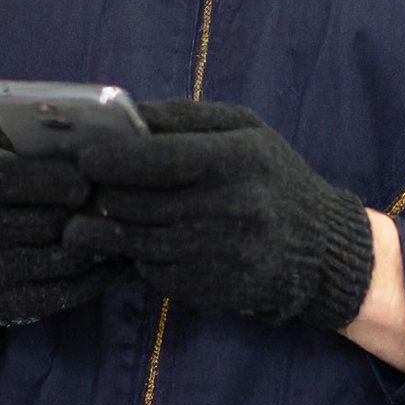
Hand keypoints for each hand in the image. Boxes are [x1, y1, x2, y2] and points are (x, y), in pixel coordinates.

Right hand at [0, 124, 125, 325]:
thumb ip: (31, 130)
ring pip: (65, 259)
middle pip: (47, 223)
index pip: (10, 179)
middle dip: (88, 212)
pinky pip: (68, 292)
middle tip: (121, 204)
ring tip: (126, 226)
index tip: (87, 180)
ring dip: (101, 244)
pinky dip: (101, 276)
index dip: (56, 179)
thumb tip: (90, 126)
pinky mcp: (7, 304)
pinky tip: (117, 257)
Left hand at [67, 100, 373, 333]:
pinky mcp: (208, 289)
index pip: (156, 158)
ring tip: (90, 217)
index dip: (111, 159)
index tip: (86, 157)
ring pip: (136, 240)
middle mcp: (228, 208)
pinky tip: (140, 241)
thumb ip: (183, 118)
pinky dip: (138, 256)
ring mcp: (217, 254)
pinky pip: (152, 271)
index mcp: (236, 160)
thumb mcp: (243, 130)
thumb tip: (123, 115)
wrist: (318, 249)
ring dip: (107, 228)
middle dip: (102, 194)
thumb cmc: (272, 177)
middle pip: (136, 202)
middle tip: (86, 188)